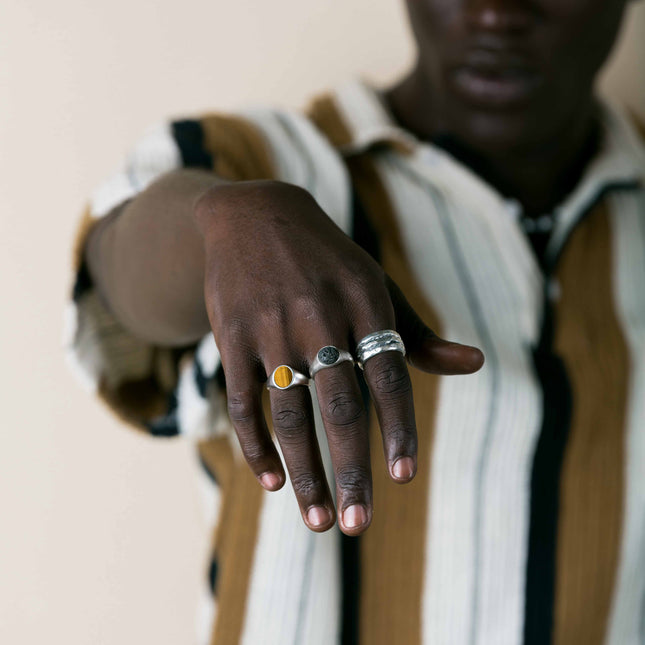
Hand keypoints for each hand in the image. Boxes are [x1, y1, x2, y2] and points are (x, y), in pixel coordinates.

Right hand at [194, 179, 483, 535]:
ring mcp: (271, 325)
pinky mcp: (231, 334)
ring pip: (288, 412)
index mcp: (364, 300)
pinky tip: (271, 481)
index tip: (404, 478)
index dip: (398, 429)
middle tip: (360, 522)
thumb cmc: (326, 261)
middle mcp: (319, 314)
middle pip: (339, 405)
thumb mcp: (375, 284)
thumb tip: (475, 365)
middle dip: (351, 469)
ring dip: (304, 471)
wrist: (253, 215)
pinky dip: (255, 444)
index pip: (389, 375)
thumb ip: (418, 332)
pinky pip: (242, 399)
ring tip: (318, 521)